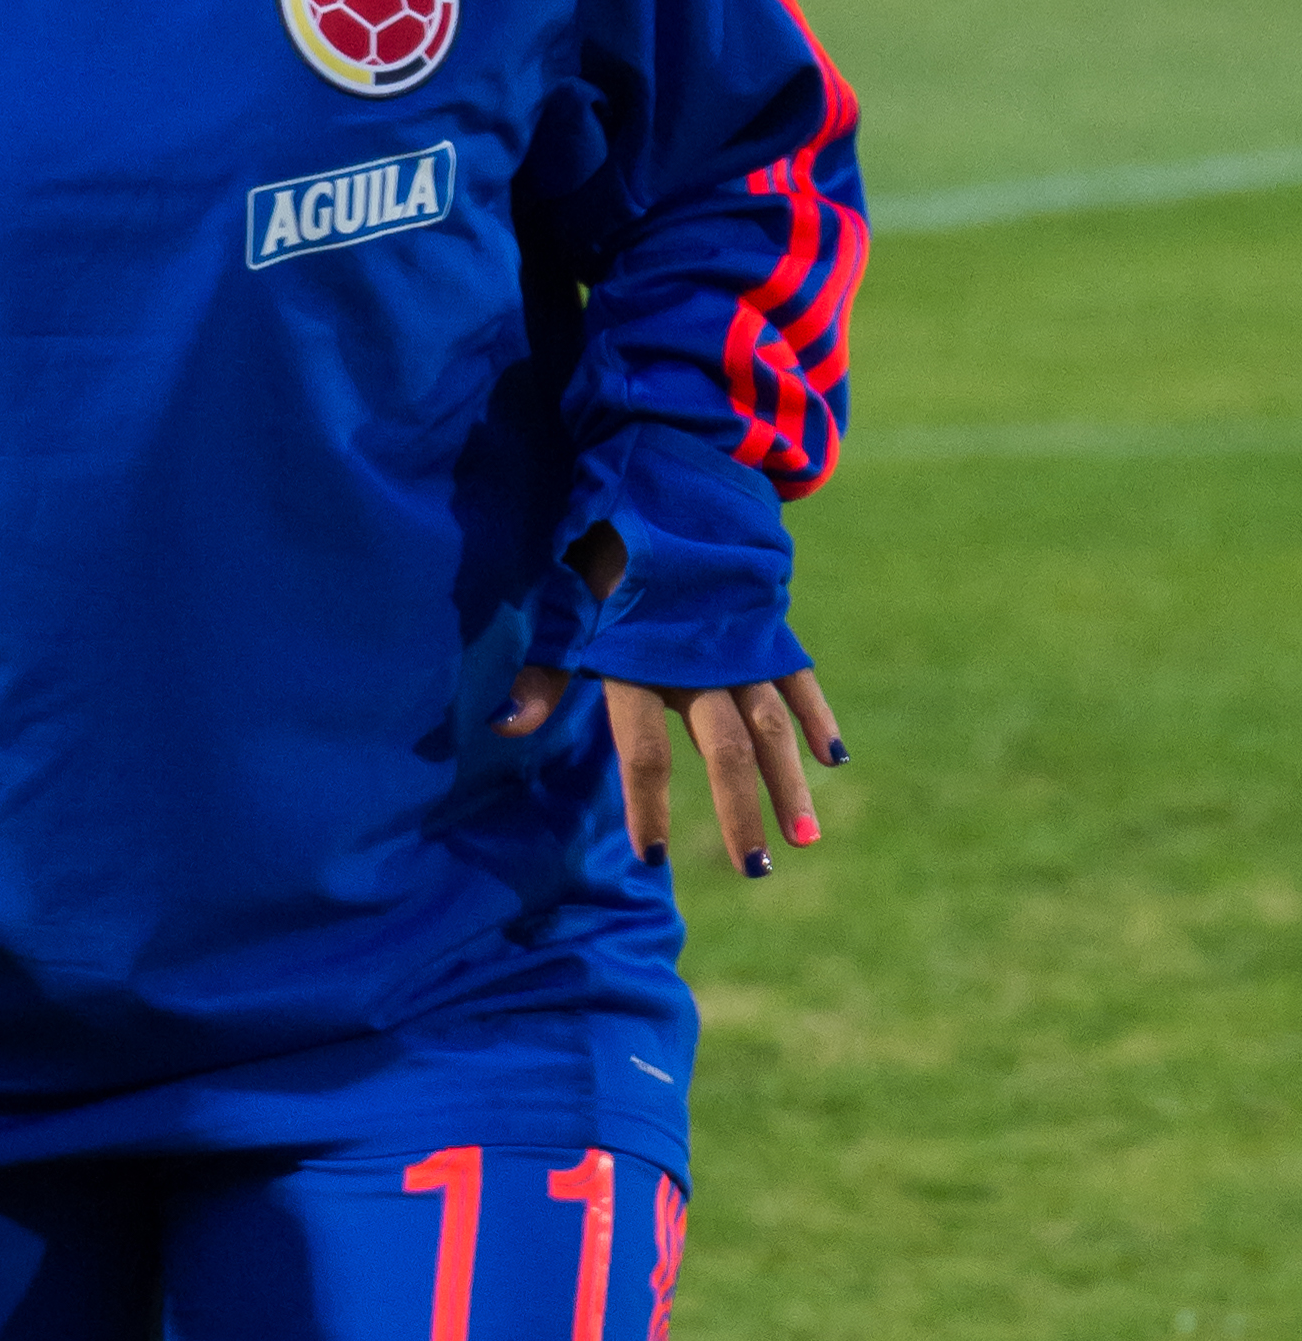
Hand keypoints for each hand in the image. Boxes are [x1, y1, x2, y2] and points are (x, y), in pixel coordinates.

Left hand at [490, 523, 848, 879]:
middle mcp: (698, 660)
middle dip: (740, 810)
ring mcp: (741, 643)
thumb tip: (506, 726)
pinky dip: (817, 716)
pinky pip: (798, 678)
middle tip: (753, 869)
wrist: (670, 471)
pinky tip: (834, 759)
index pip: (645, 748)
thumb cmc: (606, 546)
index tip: (653, 856)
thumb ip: (548, 671)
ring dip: (788, 783)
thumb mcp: (570, 603)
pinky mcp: (769, 622)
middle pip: (724, 749)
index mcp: (643, 660)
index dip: (647, 802)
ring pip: (771, 725)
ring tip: (804, 839)